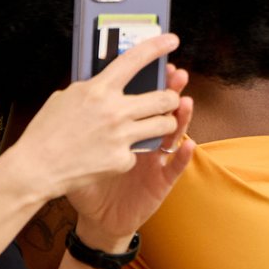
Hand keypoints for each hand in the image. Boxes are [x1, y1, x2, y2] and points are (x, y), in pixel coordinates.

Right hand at [0, 33, 185, 202]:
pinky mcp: (122, 160)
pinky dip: (129, 152)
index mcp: (98, 90)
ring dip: (163, 124)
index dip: (157, 46)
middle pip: (163, 98)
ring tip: (153, 126)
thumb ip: (91, 89)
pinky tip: (111, 154)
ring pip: (164, 125)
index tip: (171, 40)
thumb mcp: (64, 98)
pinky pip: (138, 152)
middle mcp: (114, 111)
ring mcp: (120, 137)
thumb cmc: (45, 133)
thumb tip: (107, 83)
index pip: (135, 60)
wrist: (35, 168)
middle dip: (171, 97)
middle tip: (168, 99)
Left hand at [63, 67, 196, 243]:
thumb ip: (85, 118)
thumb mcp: (80, 142)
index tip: (158, 55)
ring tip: (184, 102)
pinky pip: (174, 166)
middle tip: (175, 74)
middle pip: (163, 108)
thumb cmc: (82, 175)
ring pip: (175, 133)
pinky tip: (188, 143)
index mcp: (124, 125)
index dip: (152, 77)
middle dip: (170, 90)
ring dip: (181, 117)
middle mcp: (144, 137)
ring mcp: (155, 158)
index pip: (142, 95)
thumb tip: (79, 86)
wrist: (91, 213)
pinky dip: (183, 155)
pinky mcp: (160, 181)